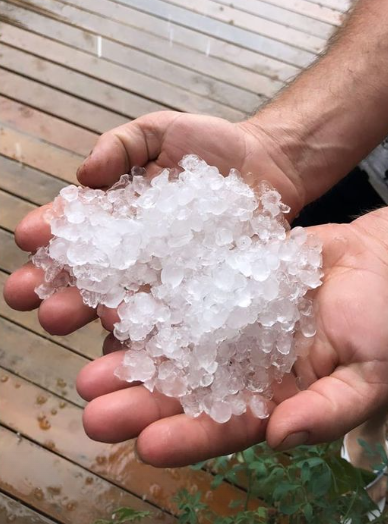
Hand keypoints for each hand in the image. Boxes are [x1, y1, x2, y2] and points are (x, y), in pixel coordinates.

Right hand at [4, 111, 304, 334]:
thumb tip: (83, 175)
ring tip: (62, 320)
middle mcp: (137, 251)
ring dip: (91, 311)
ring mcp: (168, 276)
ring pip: (124, 299)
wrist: (267, 165)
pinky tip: (121, 343)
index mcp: (120, 213)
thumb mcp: (158, 132)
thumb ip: (121, 146)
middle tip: (25, 297)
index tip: (27, 239)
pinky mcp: (202, 292)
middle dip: (57, 283)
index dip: (51, 232)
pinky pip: (173, 316)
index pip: (79, 225)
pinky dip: (148, 332)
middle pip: (92, 271)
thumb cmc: (209, 146)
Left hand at [74, 209, 387, 466]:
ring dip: (135, 344)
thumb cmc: (384, 324)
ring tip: (92, 352)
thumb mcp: (367, 374)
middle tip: (91, 403)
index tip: (146, 445)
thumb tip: (283, 439)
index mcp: (271, 396)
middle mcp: (239, 360)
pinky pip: (185, 285)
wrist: (380, 263)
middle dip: (139, 395)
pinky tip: (121, 295)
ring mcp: (228, 317)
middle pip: (183, 382)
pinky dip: (155, 290)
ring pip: (174, 335)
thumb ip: (328, 409)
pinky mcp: (223, 277)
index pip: (224, 423)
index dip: (186, 436)